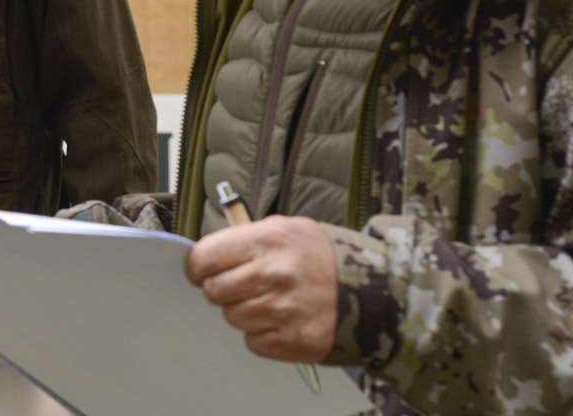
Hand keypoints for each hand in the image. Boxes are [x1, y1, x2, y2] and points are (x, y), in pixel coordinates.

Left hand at [184, 215, 337, 361]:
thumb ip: (244, 238)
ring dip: (244, 311)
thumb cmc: (323, 257)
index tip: (201, 271)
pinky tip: (282, 319)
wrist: (375, 291)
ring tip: (270, 300)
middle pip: (214, 291)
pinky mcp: (294, 341)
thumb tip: (204, 254)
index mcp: (269, 240)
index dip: (197, 267)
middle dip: (222, 289)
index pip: (205, 258)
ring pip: (232, 317)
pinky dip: (262, 334)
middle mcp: (275, 275)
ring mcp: (285, 310)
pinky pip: (253, 342)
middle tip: (242, 285)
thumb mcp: (286, 229)